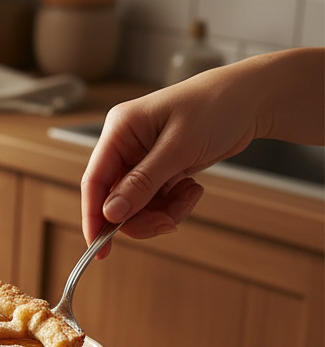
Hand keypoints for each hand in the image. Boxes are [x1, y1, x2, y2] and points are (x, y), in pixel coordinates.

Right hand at [82, 48, 324, 250]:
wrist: (253, 98)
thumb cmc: (217, 107)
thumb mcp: (179, 147)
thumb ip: (143, 182)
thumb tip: (111, 214)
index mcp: (120, 130)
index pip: (95, 180)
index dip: (94, 216)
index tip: (100, 248)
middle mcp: (126, 145)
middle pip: (116, 199)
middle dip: (142, 217)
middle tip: (168, 224)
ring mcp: (142, 158)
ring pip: (138, 205)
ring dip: (163, 211)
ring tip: (190, 197)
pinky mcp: (160, 169)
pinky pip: (156, 201)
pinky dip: (174, 204)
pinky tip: (193, 189)